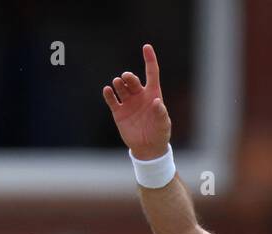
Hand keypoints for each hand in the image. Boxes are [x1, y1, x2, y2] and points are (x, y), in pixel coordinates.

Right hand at [101, 44, 170, 159]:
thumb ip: (161, 114)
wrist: (148, 148)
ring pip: (121, 87)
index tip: (146, 47)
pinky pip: (112, 99)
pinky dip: (109, 94)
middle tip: (126, 78)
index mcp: (153, 95)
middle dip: (129, 76)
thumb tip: (157, 103)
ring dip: (119, 83)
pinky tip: (108, 90)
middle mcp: (139, 96)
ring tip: (118, 83)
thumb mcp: (164, 125)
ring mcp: (128, 103)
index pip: (152, 73)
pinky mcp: (119, 112)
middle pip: (132, 79)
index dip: (150, 60)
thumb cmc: (159, 134)